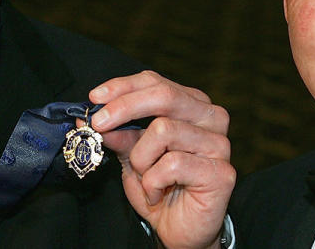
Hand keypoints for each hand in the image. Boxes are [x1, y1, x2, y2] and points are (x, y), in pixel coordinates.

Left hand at [88, 70, 234, 248]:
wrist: (180, 231)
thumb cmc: (159, 188)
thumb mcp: (132, 156)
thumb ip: (119, 134)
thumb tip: (92, 118)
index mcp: (192, 105)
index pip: (155, 82)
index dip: (122, 87)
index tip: (95, 98)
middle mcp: (211, 118)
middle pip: (163, 96)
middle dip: (124, 108)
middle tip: (99, 125)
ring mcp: (220, 144)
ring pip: (164, 129)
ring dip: (140, 159)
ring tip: (144, 177)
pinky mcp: (221, 172)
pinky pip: (172, 164)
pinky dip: (152, 182)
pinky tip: (157, 194)